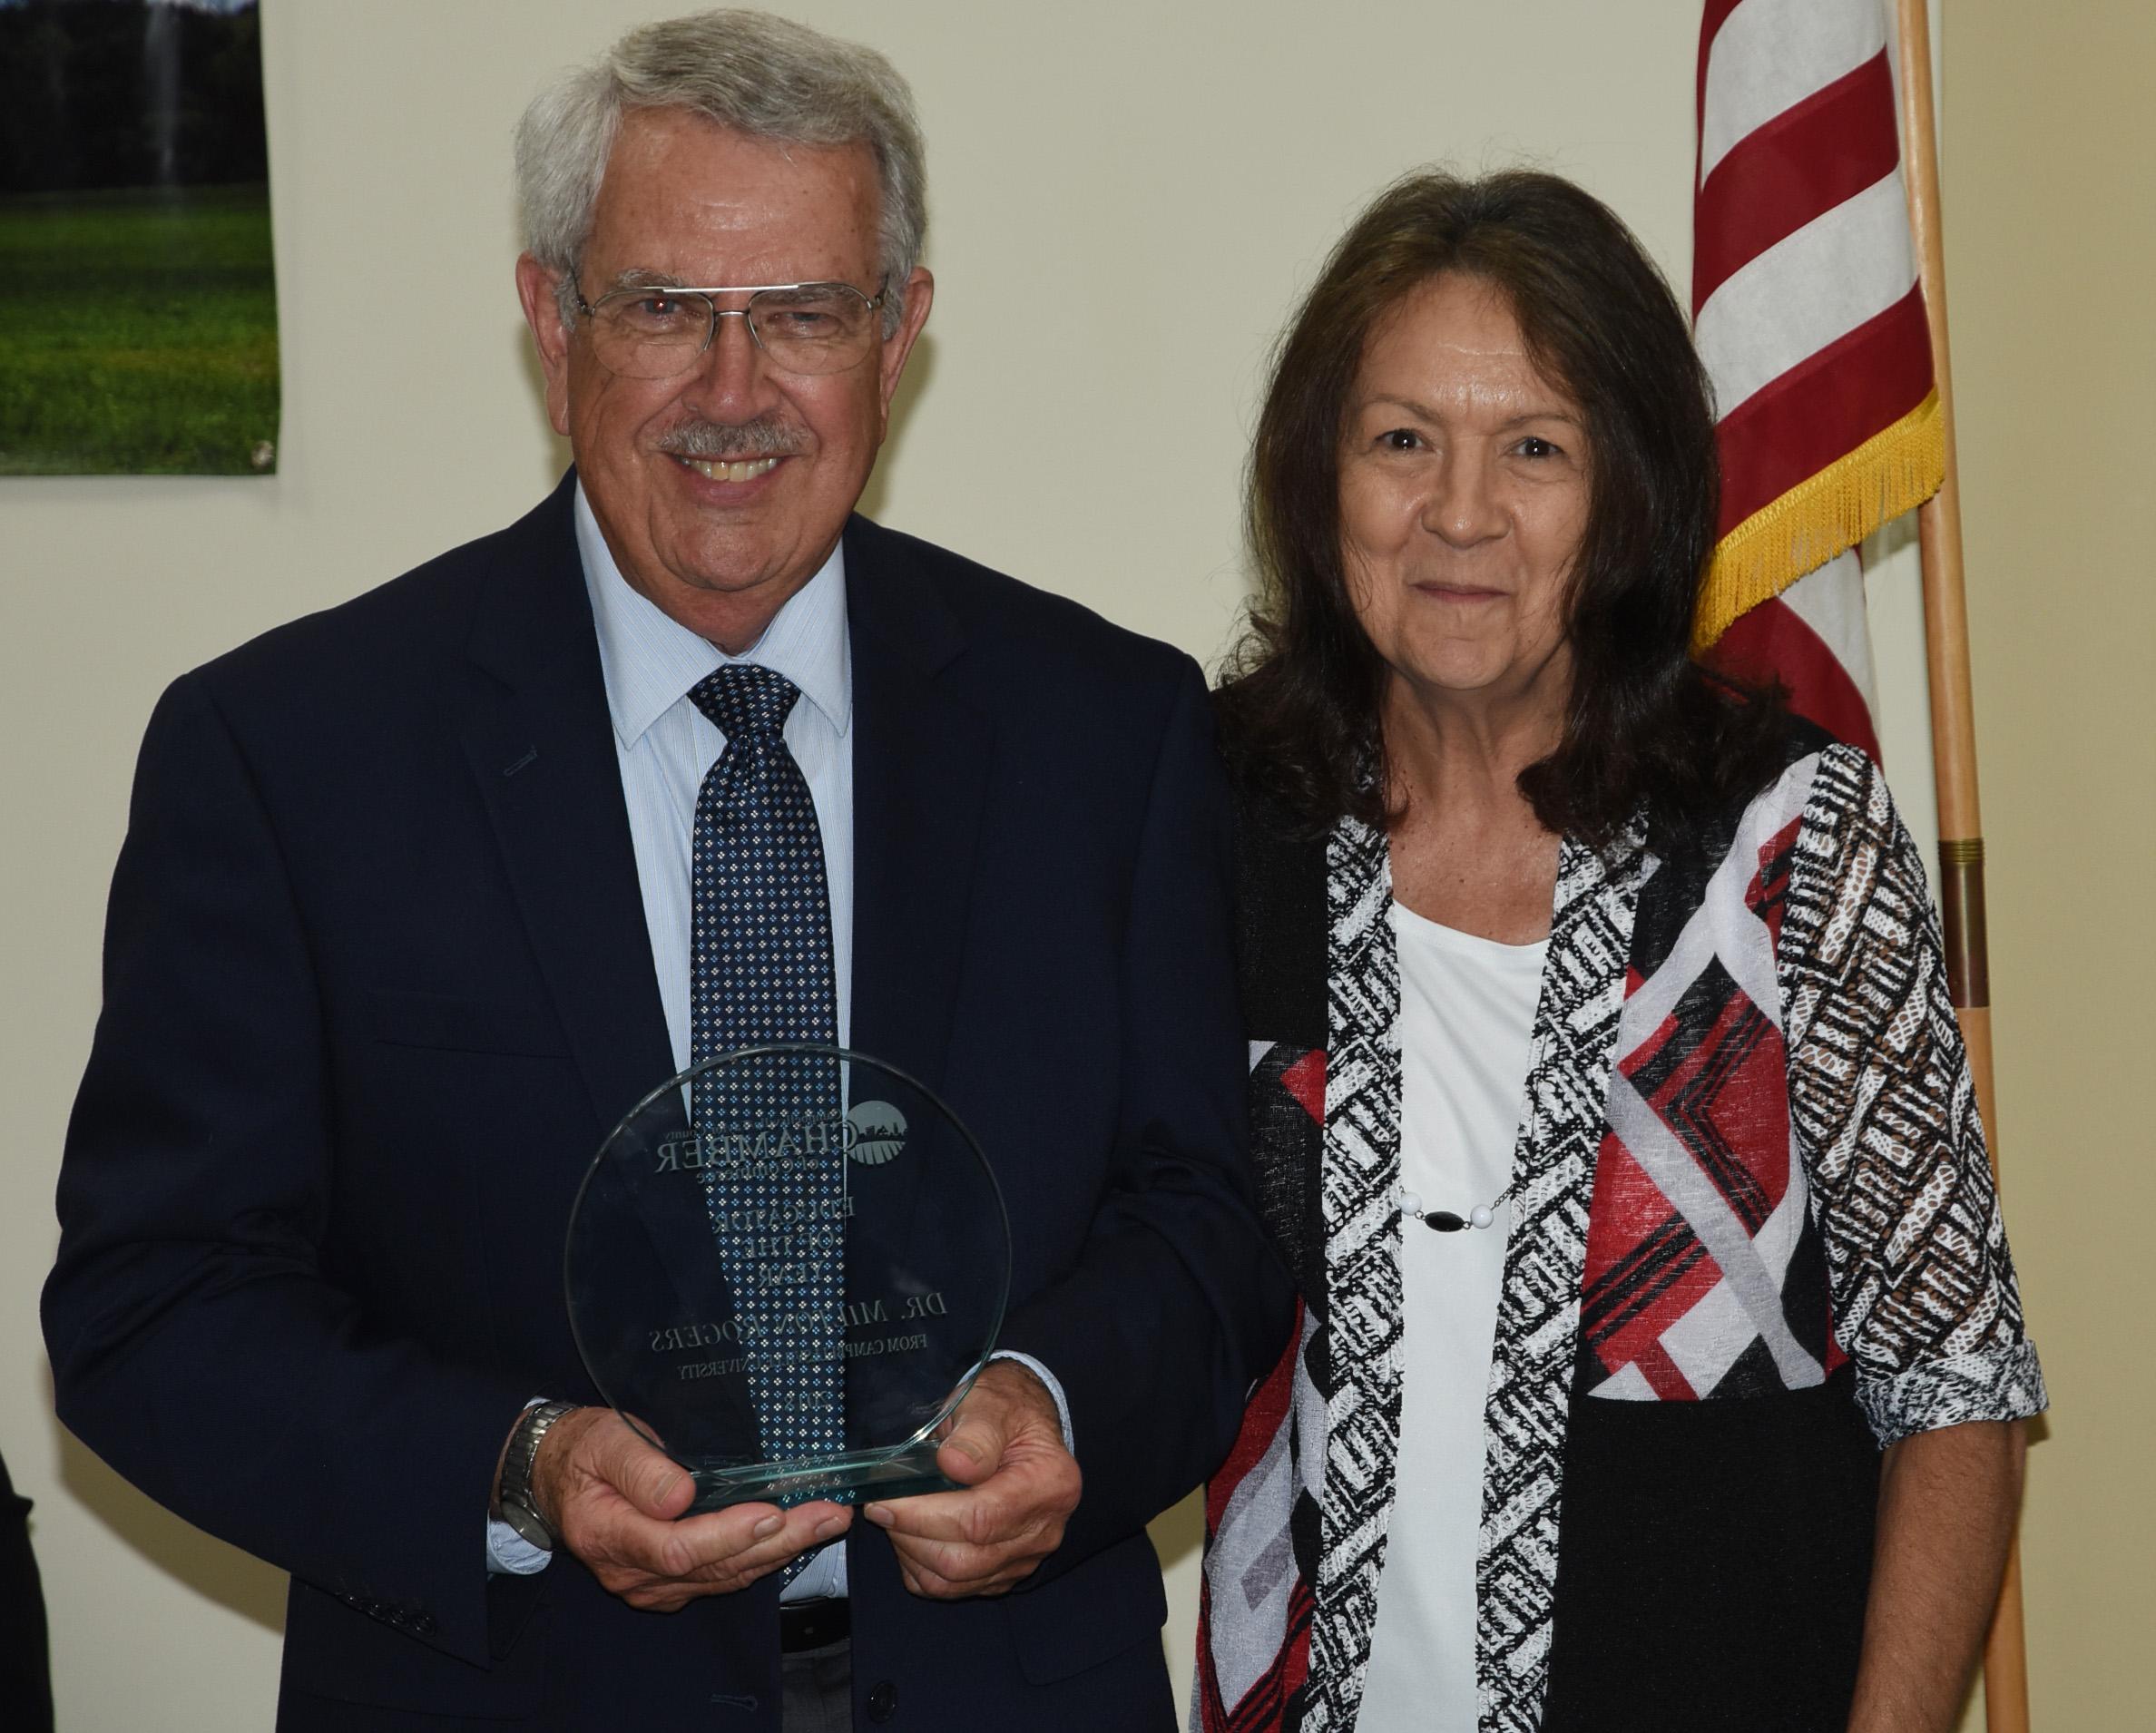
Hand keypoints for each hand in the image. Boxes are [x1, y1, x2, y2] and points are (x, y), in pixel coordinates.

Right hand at [526, 1407, 850, 1611]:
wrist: (556, 1479)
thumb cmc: (584, 1451)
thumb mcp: (604, 1441)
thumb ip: (640, 1468)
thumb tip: (681, 1496)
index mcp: (609, 1535)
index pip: (677, 1548)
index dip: (727, 1535)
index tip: (772, 1512)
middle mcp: (631, 1572)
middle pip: (712, 1568)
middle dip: (777, 1542)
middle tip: (829, 1515)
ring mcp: (651, 1584)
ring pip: (723, 1577)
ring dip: (781, 1551)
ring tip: (828, 1521)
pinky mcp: (669, 1582)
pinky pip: (720, 1578)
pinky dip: (761, 1558)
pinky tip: (795, 1536)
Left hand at [863, 1359, 1081, 1597]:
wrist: (1023, 1426)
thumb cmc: (1004, 1411)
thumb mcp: (991, 1404)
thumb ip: (975, 1433)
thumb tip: (953, 1464)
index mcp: (1050, 1484)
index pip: (981, 1519)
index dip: (925, 1516)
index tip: (884, 1501)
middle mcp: (1045, 1531)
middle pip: (967, 1559)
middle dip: (911, 1536)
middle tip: (882, 1507)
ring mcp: (1026, 1558)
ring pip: (956, 1582)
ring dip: (912, 1554)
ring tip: (895, 1518)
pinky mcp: (1005, 1573)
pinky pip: (954, 1589)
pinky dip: (922, 1570)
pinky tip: (911, 1536)